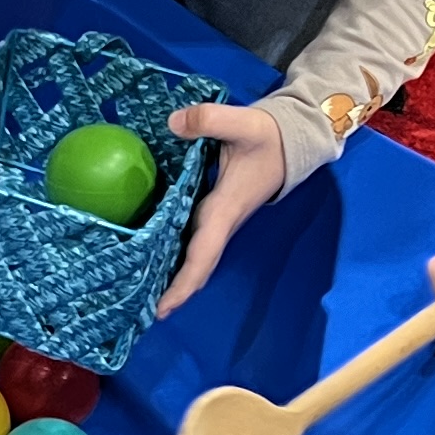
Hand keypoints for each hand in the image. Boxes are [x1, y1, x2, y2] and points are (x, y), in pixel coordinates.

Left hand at [155, 102, 286, 311]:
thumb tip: (173, 123)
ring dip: (174, 278)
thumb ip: (209, 120)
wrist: (292, 140)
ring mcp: (220, 220)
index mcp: (225, 207)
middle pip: (197, 266)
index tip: (163, 306)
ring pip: (196, 257)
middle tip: (142, 314)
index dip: (184, 281)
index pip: (203, 252)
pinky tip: (154, 261)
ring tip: (142, 296)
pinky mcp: (215, 212)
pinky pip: (194, 242)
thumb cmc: (269, 136)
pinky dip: (176, 257)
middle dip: (175, 292)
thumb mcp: (243, 121)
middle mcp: (222, 221)